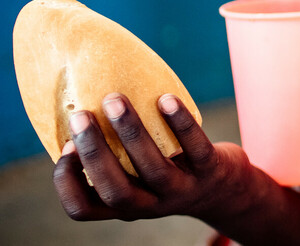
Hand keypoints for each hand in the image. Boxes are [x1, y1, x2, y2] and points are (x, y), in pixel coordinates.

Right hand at [54, 93, 256, 221]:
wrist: (225, 189)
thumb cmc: (168, 171)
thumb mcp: (139, 176)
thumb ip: (114, 157)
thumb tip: (80, 102)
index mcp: (124, 205)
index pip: (82, 209)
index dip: (66, 183)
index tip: (64, 148)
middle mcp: (150, 204)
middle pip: (115, 190)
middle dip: (95, 153)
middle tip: (80, 116)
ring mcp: (182, 189)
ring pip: (153, 168)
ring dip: (130, 132)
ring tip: (114, 99)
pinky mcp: (211, 170)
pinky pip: (195, 147)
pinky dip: (179, 122)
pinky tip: (165, 99)